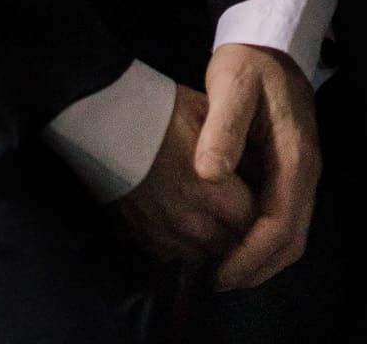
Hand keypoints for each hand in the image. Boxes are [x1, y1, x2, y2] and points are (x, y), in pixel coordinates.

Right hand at [114, 83, 255, 267]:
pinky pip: (177, 256)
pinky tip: (185, 220)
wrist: (102, 117)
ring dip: (215, 241)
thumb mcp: (206, 114)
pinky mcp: (144, 239)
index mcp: (211, 189)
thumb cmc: (156, 109)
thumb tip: (264, 172)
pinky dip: (186, 245)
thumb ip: (239, 148)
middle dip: (241, 229)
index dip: (261, 208)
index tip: (259, 196)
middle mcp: (192, 221)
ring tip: (212, 215)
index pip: (255, 220)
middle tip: (239, 208)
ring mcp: (166, 234)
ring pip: (207, 255)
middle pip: (234, 244)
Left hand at [195, 43, 320, 292]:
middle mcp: (306, 171)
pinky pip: (283, 215)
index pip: (281, 224)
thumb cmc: (249, 60)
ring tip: (221, 268)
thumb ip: (222, 128)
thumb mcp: (232, 84)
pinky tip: (232, 236)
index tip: (220, 274)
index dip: (251, 256)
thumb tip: (209, 174)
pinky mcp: (290, 167)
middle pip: (291, 239)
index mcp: (296, 156)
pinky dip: (261, 237)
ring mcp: (302, 170)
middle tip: (217, 281)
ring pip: (290, 231)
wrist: (269, 37)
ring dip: (260, 256)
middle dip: (257, 267)